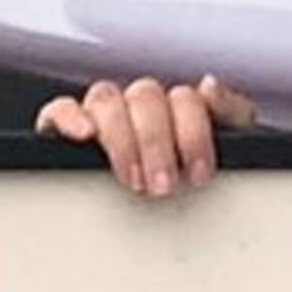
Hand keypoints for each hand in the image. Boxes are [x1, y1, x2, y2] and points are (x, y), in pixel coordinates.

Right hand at [36, 71, 253, 198]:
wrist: (174, 206)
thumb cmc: (189, 171)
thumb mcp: (225, 144)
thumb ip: (230, 112)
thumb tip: (211, 85)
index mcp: (177, 103)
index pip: (184, 97)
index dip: (193, 134)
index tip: (199, 171)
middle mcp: (140, 103)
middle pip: (145, 97)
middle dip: (157, 143)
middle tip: (163, 183)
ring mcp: (105, 112)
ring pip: (106, 98)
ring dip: (122, 140)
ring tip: (133, 179)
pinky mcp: (68, 126)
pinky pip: (60, 108)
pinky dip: (70, 116)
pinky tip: (84, 134)